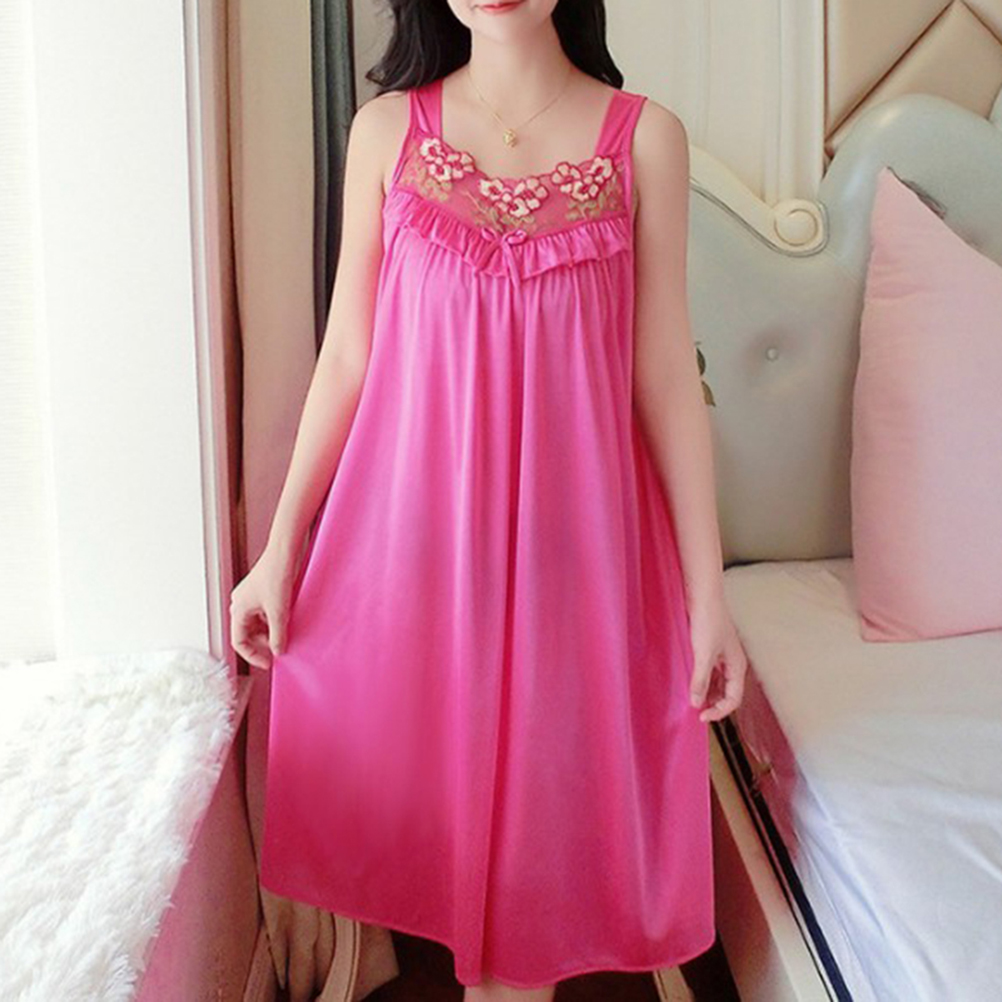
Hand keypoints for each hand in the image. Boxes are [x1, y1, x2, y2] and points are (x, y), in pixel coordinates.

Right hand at [229, 544, 298, 669]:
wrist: (284, 551)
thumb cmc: (276, 575)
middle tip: (279, 652)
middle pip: (247, 633)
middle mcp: (241, 604)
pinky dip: (273, 622)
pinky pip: (264, 614)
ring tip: (285, 638)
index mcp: (238, 609)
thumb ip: (278, 635)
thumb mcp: (279, 611)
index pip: (239, 641)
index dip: (252, 655)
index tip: (268, 663)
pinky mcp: (262, 592)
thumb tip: (278, 651)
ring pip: (257, 624)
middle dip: (262, 644)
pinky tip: (287, 624)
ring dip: (269, 633)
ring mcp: (251, 598)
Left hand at [687, 593, 747, 722]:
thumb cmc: (709, 619)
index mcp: (737, 666)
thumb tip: (696, 702)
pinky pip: (708, 672)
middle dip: (713, 704)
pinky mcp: (709, 649)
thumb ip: (700, 680)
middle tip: (697, 711)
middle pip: (726, 693)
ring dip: (706, 693)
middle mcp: (732, 663)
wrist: (702, 595)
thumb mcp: (703, 654)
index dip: (719, 711)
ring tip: (691, 699)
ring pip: (717, 684)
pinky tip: (689, 682)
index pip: (733, 699)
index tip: (702, 716)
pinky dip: (700, 680)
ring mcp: (721, 656)